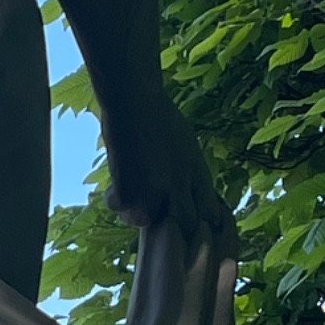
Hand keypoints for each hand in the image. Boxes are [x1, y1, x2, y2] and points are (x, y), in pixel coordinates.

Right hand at [103, 91, 225, 236]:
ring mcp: (157, 192)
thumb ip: (189, 174)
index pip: (210, 214)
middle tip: (150, 209)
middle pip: (184, 225)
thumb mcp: (186, 146)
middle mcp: (182, 187)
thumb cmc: (158, 114)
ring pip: (148, 222)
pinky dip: (114, 199)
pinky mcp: (130, 193)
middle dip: (169, 222)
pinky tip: (113, 184)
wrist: (134, 99)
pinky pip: (122, 211)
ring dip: (138, 213)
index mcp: (199, 174)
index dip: (197, 219)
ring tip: (130, 196)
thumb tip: (184, 193)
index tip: (180, 213)